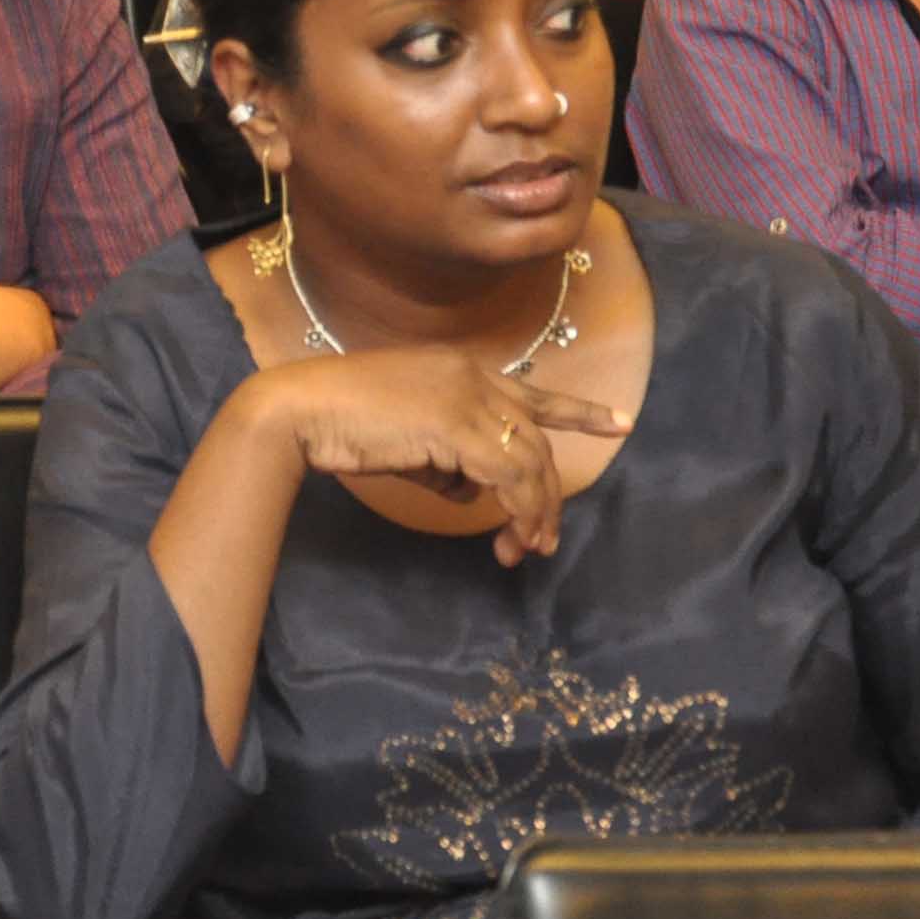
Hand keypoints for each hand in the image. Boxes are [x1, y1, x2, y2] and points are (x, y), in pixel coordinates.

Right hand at [249, 349, 629, 565]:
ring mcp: (467, 398)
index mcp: (460, 369)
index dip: (578, 411)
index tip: (619, 423)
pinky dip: (517, 511)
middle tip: (545, 540)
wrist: (300, 410)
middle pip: (535, 440)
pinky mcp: (457, 426)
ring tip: (526, 549)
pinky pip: (508, 477)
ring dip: (534, 511)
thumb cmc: (339, 422)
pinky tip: (509, 536)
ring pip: (529, 461)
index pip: (531, 393)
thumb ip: (445, 459)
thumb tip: (471, 492)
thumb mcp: (405, 439)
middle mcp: (473, 377)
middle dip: (547, 495)